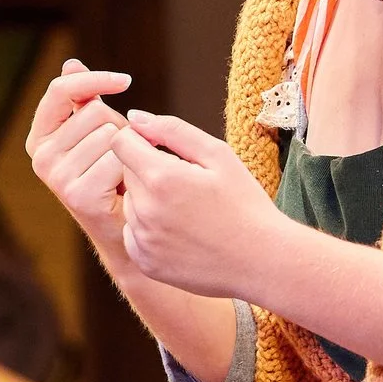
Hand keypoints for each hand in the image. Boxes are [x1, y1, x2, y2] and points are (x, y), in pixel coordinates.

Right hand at [24, 58, 132, 262]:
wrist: (124, 228)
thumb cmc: (111, 174)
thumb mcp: (94, 132)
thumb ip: (82, 99)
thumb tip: (70, 63)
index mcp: (40, 136)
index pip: (62, 90)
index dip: (95, 79)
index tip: (126, 80)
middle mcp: (41, 156)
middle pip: (94, 112)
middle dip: (118, 127)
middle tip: (118, 156)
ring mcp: (56, 177)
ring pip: (110, 136)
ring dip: (127, 151)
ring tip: (121, 173)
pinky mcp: (77, 195)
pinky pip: (117, 160)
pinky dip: (131, 171)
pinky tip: (125, 188)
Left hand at [111, 111, 289, 299]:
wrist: (262, 261)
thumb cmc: (245, 203)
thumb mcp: (218, 155)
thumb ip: (172, 130)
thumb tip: (135, 118)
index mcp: (161, 178)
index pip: (121, 143)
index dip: (140, 140)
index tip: (161, 148)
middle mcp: (144, 211)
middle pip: (125, 173)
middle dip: (148, 171)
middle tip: (186, 184)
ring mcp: (143, 241)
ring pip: (130, 204)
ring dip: (149, 201)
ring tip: (188, 211)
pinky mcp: (145, 263)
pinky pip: (133, 234)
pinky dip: (150, 229)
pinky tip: (182, 233)